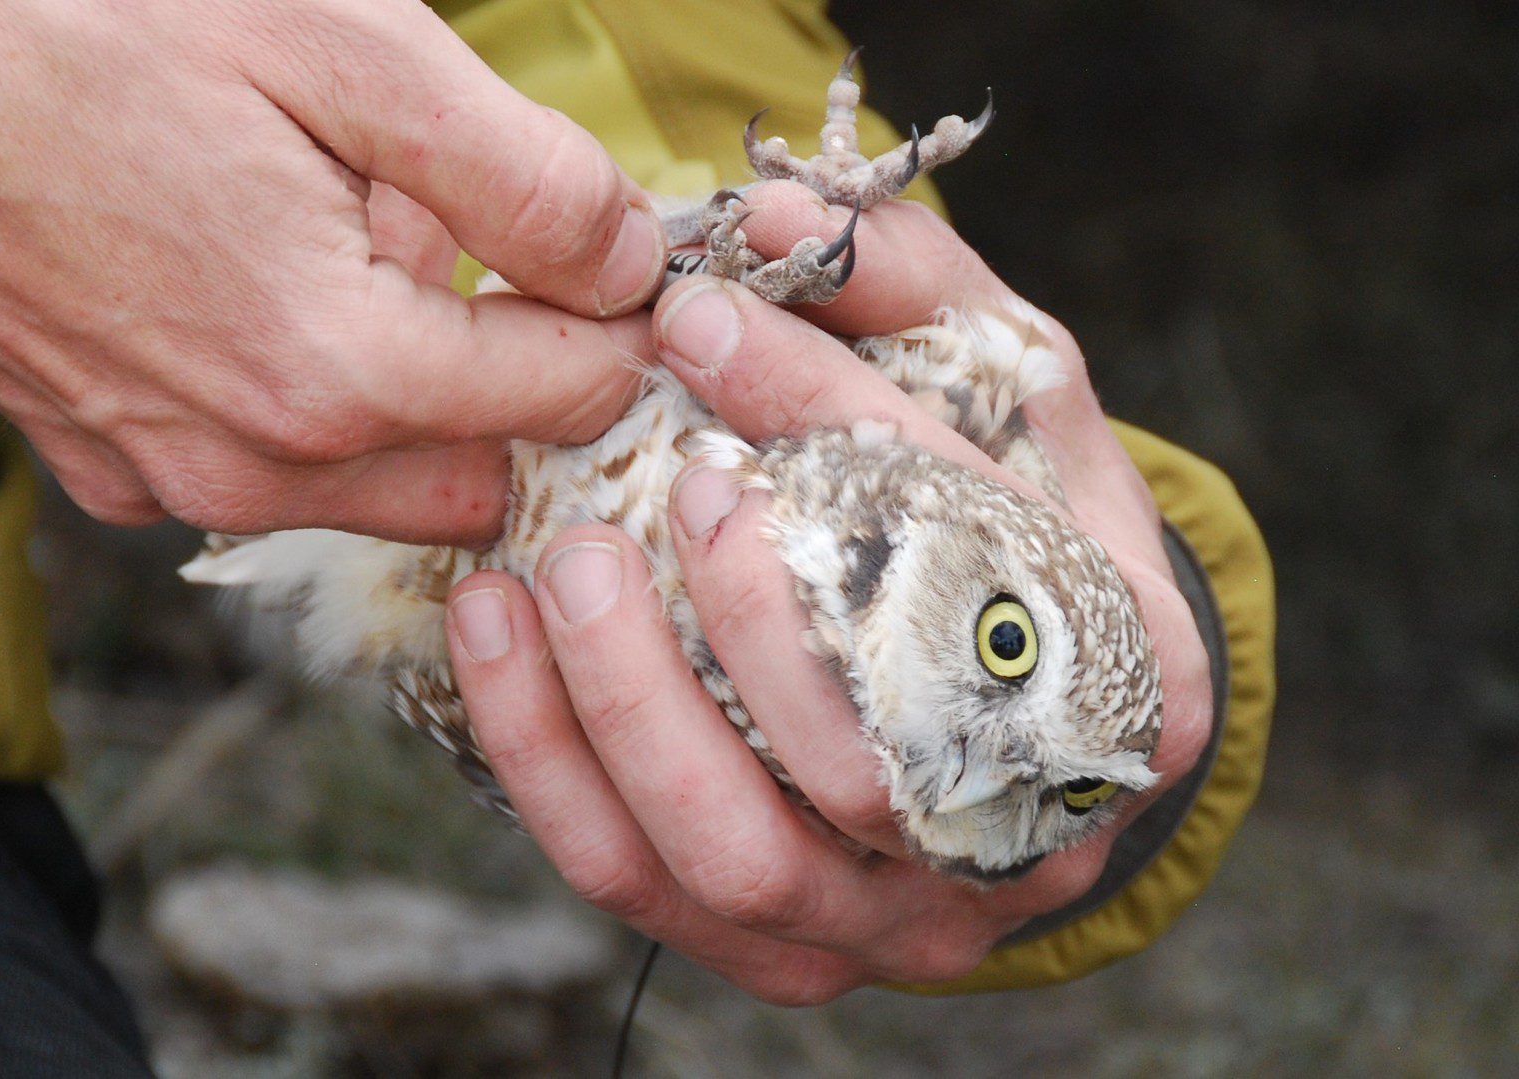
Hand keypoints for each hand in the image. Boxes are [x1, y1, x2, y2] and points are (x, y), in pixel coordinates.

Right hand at [0, 0, 663, 543]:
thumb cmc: (79, 28)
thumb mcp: (343, 47)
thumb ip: (521, 176)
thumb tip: (631, 264)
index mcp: (339, 370)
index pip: (572, 395)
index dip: (620, 320)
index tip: (613, 256)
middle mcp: (262, 467)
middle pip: (489, 474)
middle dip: (521, 380)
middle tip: (481, 248)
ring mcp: (177, 482)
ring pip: (381, 488)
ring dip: (416, 399)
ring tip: (355, 248)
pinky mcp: (113, 472)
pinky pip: (272, 476)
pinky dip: (311, 410)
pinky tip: (258, 289)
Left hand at [441, 182, 1211, 1001]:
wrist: (997, 708)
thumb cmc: (1000, 525)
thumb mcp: (1002, 395)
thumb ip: (919, 301)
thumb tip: (778, 214)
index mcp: (1124, 681)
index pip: (984, 563)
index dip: (841, 430)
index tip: (706, 321)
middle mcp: (1019, 830)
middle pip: (868, 760)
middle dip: (745, 617)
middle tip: (657, 483)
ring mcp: (890, 913)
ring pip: (736, 852)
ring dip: (621, 705)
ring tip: (547, 566)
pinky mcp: (773, 947)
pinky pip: (633, 881)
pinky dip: (545, 762)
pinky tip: (492, 632)